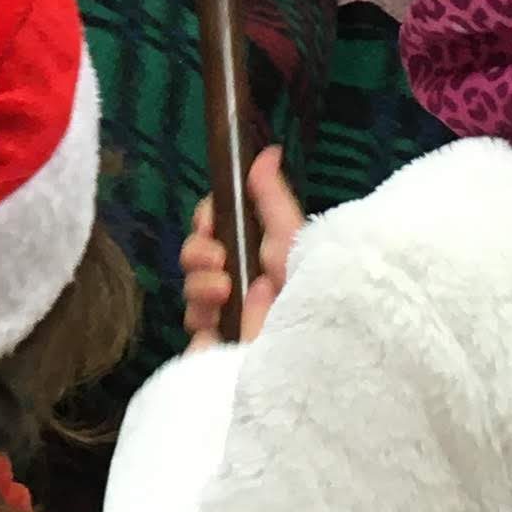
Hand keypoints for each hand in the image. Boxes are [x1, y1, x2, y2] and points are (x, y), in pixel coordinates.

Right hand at [181, 151, 306, 346]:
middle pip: (192, 261)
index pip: (212, 230)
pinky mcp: (217, 359)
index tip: (210, 222)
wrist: (323, 354)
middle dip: (198, 254)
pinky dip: (203, 334)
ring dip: (200, 290)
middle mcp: (234, 288)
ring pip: (188, 300)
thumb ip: (274, 200)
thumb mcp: (294, 241)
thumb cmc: (316, 293)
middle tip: (218, 259)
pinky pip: (192, 342)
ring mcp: (224, 325)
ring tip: (224, 295)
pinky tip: (219, 332)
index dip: (205, 221)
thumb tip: (268, 152)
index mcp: (250, 256)